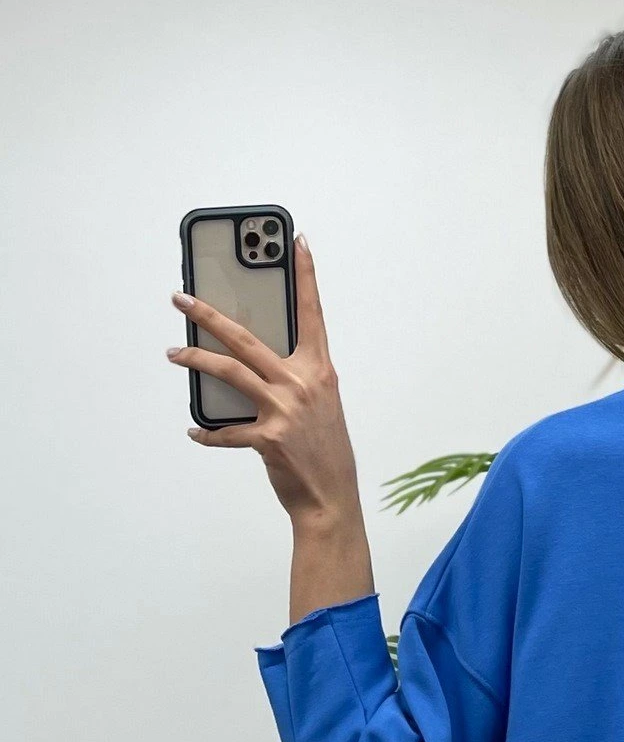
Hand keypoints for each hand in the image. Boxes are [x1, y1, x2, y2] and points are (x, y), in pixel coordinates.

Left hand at [168, 235, 359, 532]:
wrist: (332, 499)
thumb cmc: (326, 452)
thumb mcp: (321, 405)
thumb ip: (295, 379)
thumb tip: (255, 363)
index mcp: (320, 371)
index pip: (312, 313)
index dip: (305, 275)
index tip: (296, 242)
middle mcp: (302, 384)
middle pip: (246, 337)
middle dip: (208, 314)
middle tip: (182, 298)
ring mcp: (285, 410)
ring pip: (229, 371)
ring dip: (195, 359)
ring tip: (174, 353)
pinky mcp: (268, 439)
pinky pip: (226, 431)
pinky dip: (207, 432)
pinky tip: (195, 430)